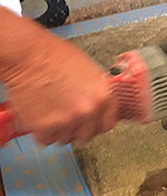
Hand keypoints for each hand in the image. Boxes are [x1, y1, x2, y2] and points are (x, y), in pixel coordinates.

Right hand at [3, 36, 117, 145]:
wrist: (28, 56)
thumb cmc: (55, 57)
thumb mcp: (89, 72)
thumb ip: (96, 93)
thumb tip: (97, 106)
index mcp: (104, 96)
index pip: (108, 124)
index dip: (96, 123)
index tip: (89, 122)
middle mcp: (90, 111)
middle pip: (87, 135)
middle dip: (77, 128)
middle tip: (65, 116)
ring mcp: (68, 121)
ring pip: (65, 139)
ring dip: (58, 130)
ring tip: (49, 111)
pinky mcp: (45, 127)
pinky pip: (46, 140)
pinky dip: (40, 132)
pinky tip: (38, 115)